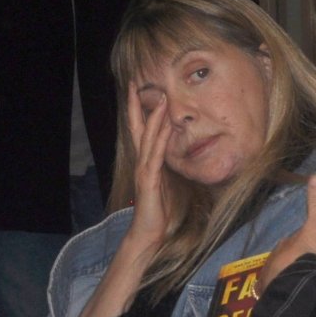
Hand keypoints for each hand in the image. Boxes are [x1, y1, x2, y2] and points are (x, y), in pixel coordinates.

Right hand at [124, 92, 173, 242]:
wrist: (150, 232)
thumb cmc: (160, 209)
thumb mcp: (168, 182)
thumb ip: (169, 165)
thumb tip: (179, 150)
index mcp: (146, 161)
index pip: (141, 131)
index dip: (139, 110)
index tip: (140, 89)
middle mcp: (142, 162)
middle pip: (137, 128)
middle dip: (137, 105)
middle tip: (136, 83)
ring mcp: (144, 170)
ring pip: (147, 138)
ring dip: (153, 117)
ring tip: (159, 97)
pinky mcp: (149, 181)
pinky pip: (156, 156)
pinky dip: (161, 139)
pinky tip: (165, 126)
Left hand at [255, 176, 315, 295]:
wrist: (292, 282)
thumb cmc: (304, 253)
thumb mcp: (315, 226)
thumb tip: (315, 176)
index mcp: (284, 247)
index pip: (298, 246)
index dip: (312, 251)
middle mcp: (274, 262)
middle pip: (293, 265)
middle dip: (308, 269)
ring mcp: (270, 281)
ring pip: (288, 280)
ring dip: (302, 282)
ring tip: (315, 289)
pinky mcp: (270, 297)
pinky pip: (281, 295)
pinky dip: (291, 295)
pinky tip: (302, 300)